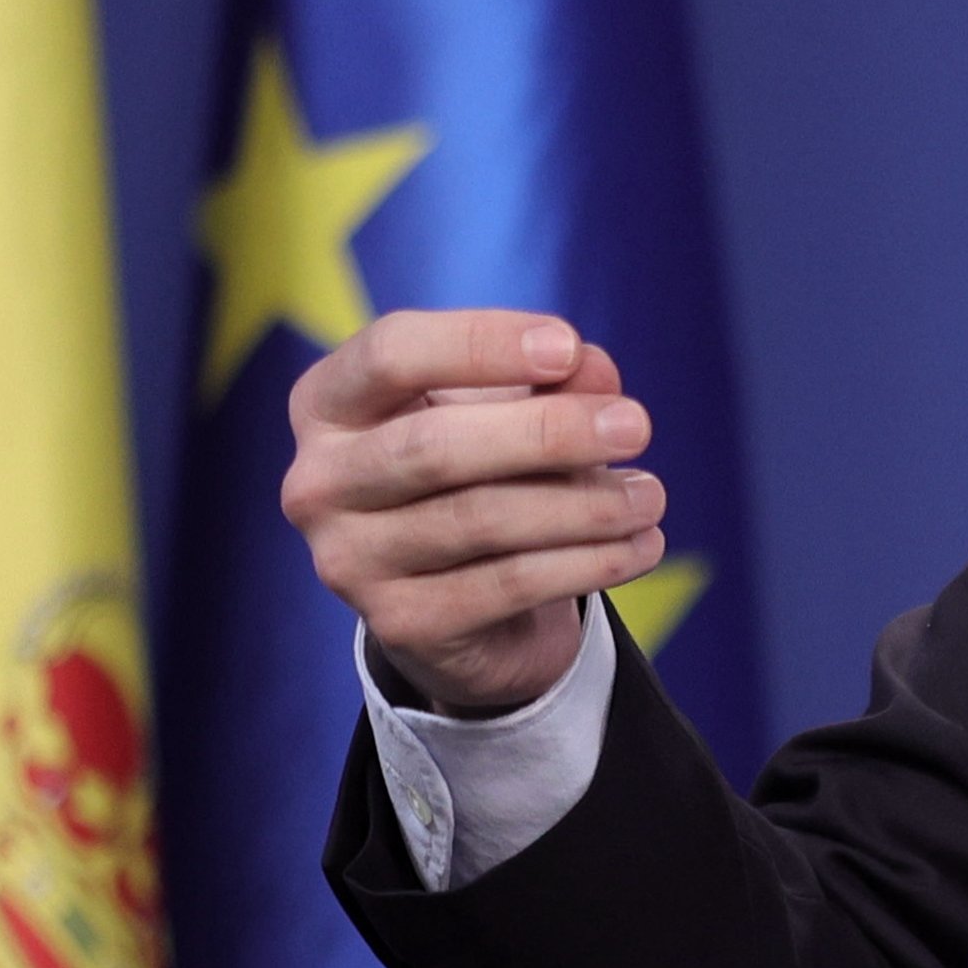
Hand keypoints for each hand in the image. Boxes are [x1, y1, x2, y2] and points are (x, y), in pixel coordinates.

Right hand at [283, 310, 666, 715]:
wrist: (458, 600)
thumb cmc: (480, 471)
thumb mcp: (508, 410)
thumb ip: (547, 380)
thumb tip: (594, 371)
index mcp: (327, 403)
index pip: (391, 353)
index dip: (481, 344)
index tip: (568, 346)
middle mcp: (317, 482)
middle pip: (434, 446)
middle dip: (548, 432)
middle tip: (636, 426)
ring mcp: (348, 561)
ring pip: (479, 520)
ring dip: (584, 505)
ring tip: (650, 495)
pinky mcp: (400, 624)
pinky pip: (507, 585)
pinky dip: (588, 562)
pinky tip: (642, 546)